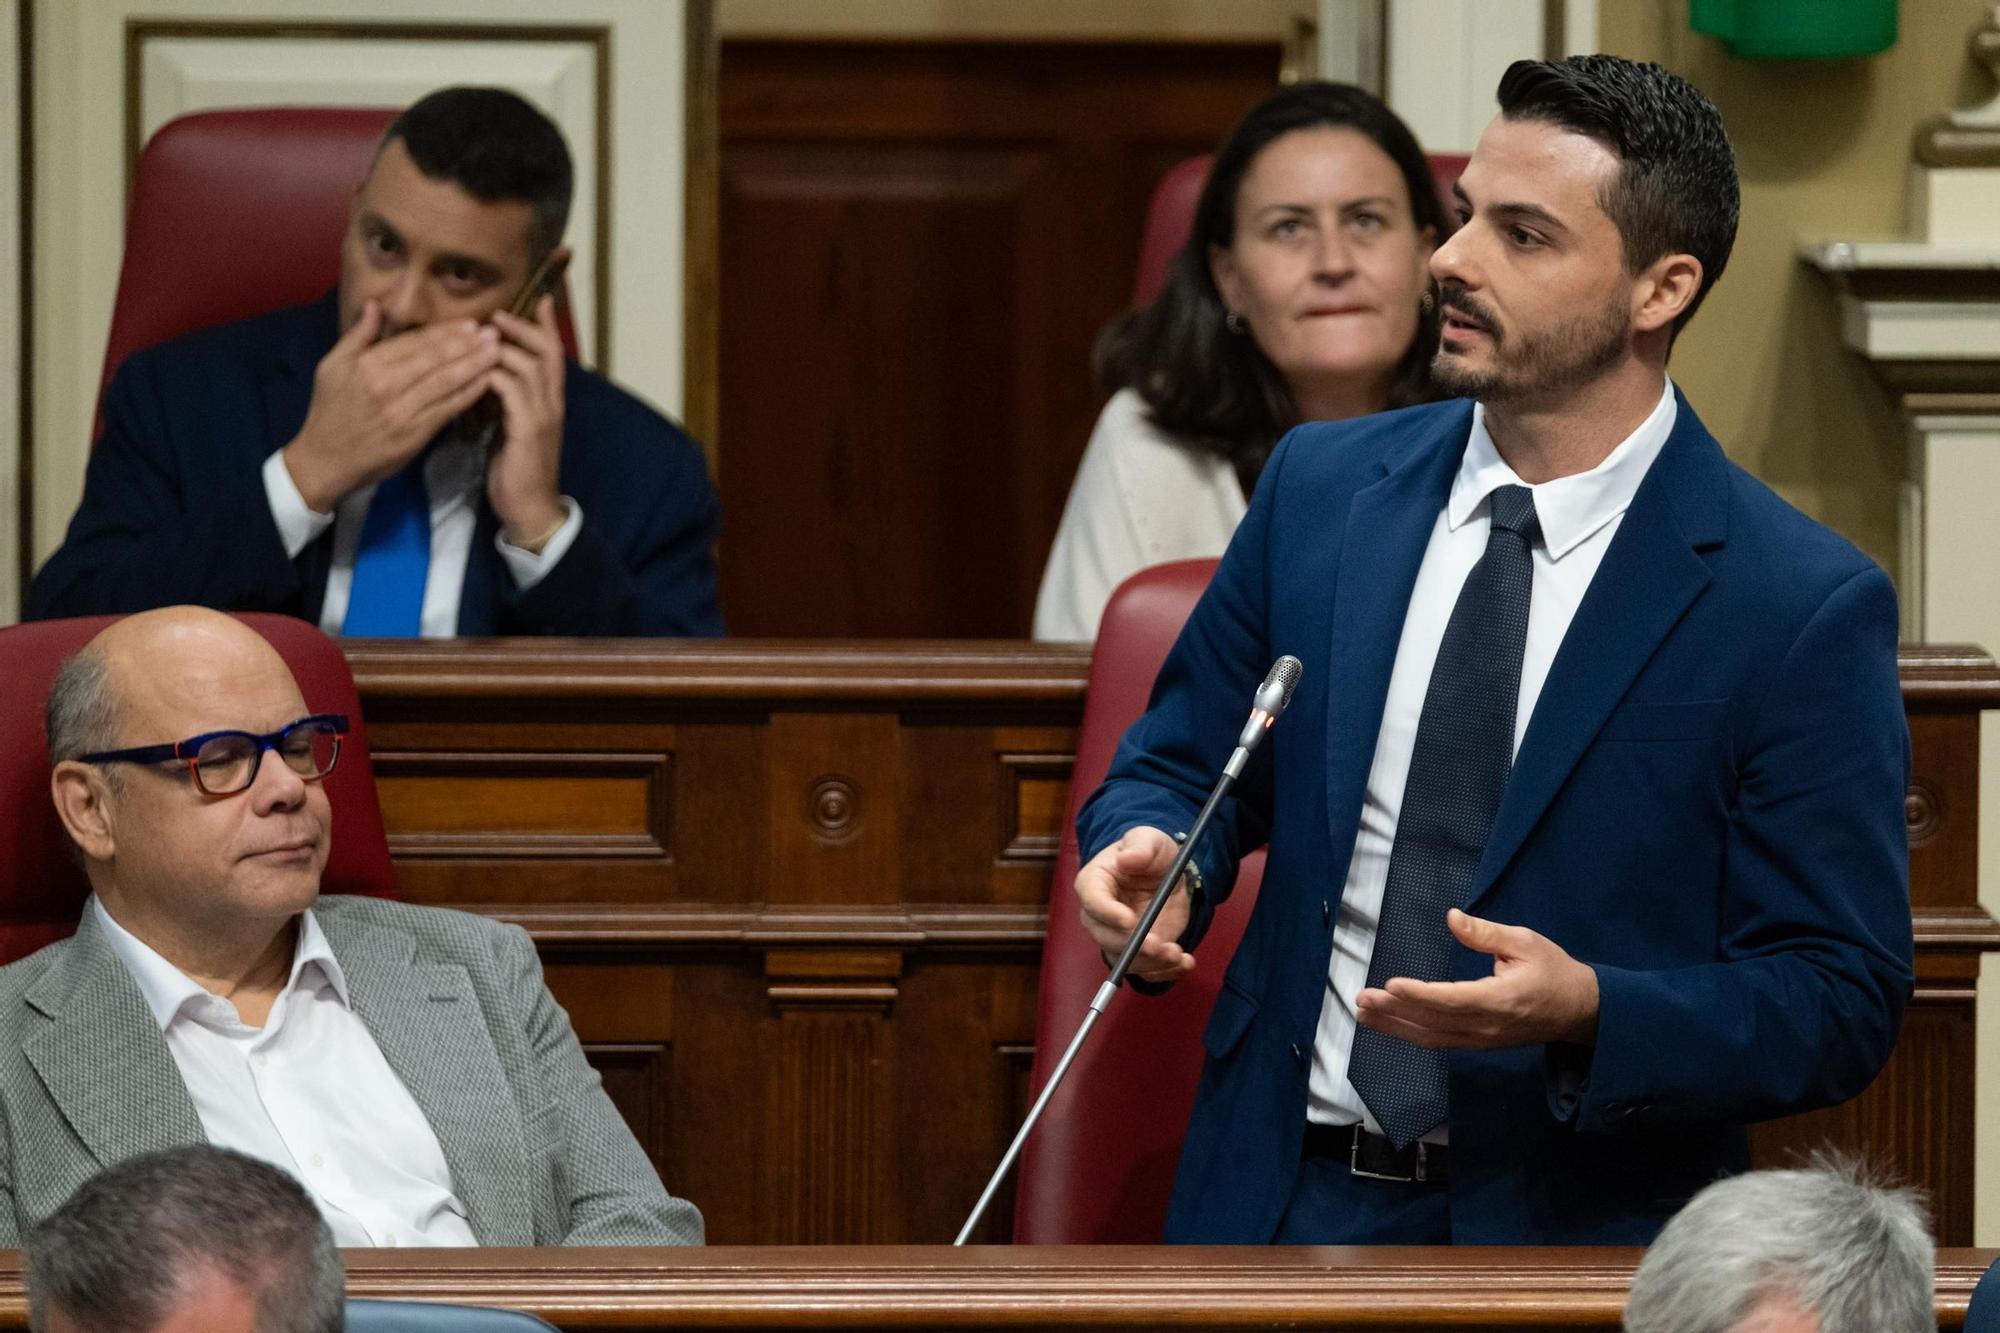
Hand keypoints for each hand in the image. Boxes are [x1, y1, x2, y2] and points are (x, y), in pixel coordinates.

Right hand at [281, 301, 499, 512]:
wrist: (326, 460)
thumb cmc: (328, 411)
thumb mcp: (332, 366)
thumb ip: (358, 335)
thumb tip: (376, 304)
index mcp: (368, 365)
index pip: (414, 342)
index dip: (445, 332)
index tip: (469, 324)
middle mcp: (387, 385)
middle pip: (435, 359)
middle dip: (467, 344)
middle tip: (494, 333)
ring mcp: (403, 411)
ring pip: (445, 382)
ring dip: (475, 365)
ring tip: (497, 352)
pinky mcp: (415, 434)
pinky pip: (448, 409)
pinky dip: (469, 394)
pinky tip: (486, 382)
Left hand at [485, 294, 567, 547]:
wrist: (529, 509)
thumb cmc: (516, 469)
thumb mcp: (514, 428)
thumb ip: (509, 401)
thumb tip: (490, 375)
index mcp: (550, 402)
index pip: (553, 353)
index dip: (545, 325)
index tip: (537, 299)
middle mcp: (552, 403)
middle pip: (546, 351)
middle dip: (522, 328)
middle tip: (497, 314)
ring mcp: (542, 415)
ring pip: (527, 365)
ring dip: (502, 347)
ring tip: (480, 336)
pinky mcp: (527, 429)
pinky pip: (510, 389)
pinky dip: (492, 374)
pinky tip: (474, 370)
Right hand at [1073, 826, 1193, 982]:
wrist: (1165, 870)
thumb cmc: (1149, 851)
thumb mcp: (1148, 838)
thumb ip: (1139, 846)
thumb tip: (1127, 859)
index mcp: (1094, 883)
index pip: (1093, 902)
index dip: (1108, 914)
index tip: (1130, 921)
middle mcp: (1100, 915)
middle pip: (1105, 937)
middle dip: (1131, 945)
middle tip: (1158, 945)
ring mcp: (1118, 936)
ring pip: (1124, 960)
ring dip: (1150, 963)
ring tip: (1177, 954)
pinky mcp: (1139, 951)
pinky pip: (1146, 970)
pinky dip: (1166, 972)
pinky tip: (1185, 962)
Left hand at [1355, 908, 1598, 1048]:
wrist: (1581, 1011)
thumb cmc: (1553, 971)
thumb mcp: (1526, 942)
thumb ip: (1487, 933)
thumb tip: (1452, 917)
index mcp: (1501, 999)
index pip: (1453, 1000)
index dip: (1420, 995)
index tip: (1391, 985)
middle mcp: (1487, 1026)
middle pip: (1433, 1023)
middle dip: (1394, 1011)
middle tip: (1361, 998)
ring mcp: (1482, 1039)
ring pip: (1432, 1037)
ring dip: (1395, 1026)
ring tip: (1363, 1013)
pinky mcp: (1478, 1043)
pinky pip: (1439, 1041)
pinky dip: (1410, 1033)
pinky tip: (1389, 1024)